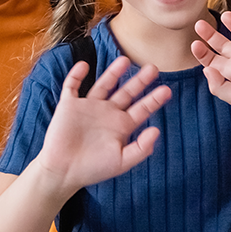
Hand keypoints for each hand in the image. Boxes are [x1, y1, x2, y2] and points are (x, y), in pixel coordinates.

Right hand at [38, 55, 169, 192]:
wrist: (63, 172)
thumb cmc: (92, 169)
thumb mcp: (122, 162)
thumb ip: (141, 148)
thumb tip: (156, 130)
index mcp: (121, 126)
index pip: (142, 109)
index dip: (154, 99)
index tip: (167, 90)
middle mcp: (107, 114)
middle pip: (127, 92)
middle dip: (140, 81)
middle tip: (153, 68)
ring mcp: (88, 108)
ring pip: (104, 84)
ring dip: (113, 72)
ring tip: (125, 60)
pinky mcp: (69, 106)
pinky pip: (72, 85)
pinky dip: (76, 75)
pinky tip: (83, 65)